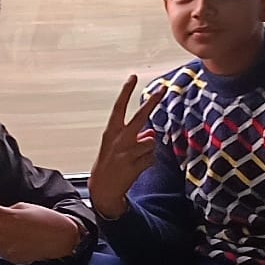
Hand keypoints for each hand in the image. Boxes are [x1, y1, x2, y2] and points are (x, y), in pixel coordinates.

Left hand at [0, 191, 81, 264]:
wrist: (62, 239)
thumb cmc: (44, 219)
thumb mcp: (23, 209)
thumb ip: (2, 214)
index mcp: (6, 217)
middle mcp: (2, 234)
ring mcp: (5, 248)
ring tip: (18, 232)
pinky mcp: (11, 258)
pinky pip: (3, 250)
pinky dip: (8, 244)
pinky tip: (24, 241)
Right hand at [87, 75, 165, 218]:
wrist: (103, 188)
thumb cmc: (110, 163)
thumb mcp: (116, 146)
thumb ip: (133, 136)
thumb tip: (151, 134)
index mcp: (111, 131)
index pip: (119, 107)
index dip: (126, 91)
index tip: (133, 76)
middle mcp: (119, 139)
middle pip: (140, 117)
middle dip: (152, 102)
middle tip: (162, 89)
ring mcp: (127, 152)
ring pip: (150, 142)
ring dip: (147, 150)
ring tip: (134, 159)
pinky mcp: (135, 165)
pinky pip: (151, 158)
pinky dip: (147, 162)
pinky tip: (135, 168)